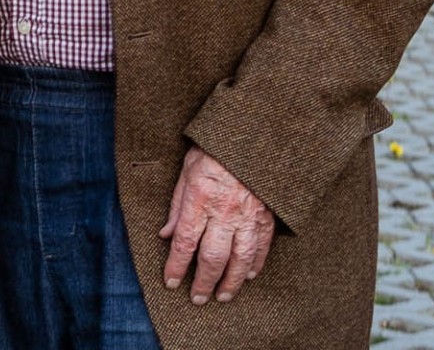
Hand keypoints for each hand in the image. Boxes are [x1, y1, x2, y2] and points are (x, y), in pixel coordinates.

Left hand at [160, 146, 275, 304]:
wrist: (250, 136)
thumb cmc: (212, 151)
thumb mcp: (186, 172)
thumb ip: (177, 206)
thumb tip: (166, 235)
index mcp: (200, 198)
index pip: (185, 242)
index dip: (176, 265)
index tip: (170, 281)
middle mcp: (225, 211)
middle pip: (213, 257)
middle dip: (203, 282)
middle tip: (197, 298)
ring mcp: (249, 216)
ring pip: (241, 259)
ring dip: (232, 282)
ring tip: (223, 296)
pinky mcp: (267, 215)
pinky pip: (262, 246)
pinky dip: (256, 264)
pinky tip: (249, 275)